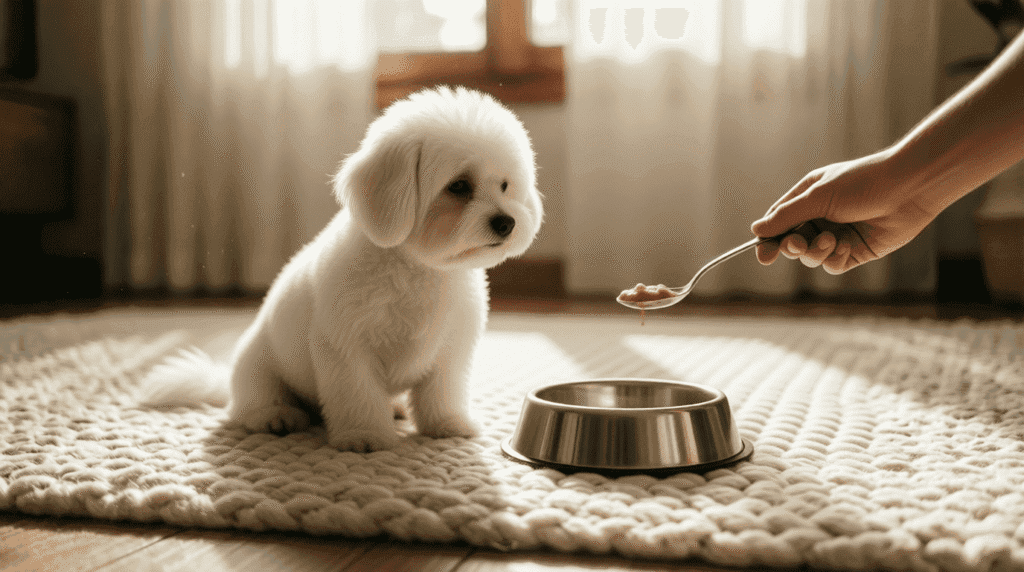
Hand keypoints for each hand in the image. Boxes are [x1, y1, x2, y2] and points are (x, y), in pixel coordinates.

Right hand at [751, 150, 938, 273]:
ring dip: (816, 252)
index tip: (763, 255)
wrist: (908, 189)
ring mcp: (837, 235)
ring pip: (811, 257)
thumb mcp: (817, 196)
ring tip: (832, 240)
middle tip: (797, 245)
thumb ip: (786, 216)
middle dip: (792, 247)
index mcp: (807, 197)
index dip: (768, 239)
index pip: (778, 222)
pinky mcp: (855, 251)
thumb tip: (756, 230)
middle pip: (791, 243)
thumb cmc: (862, 183)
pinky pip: (832, 265)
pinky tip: (847, 245)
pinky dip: (835, 258)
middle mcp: (820, 217)